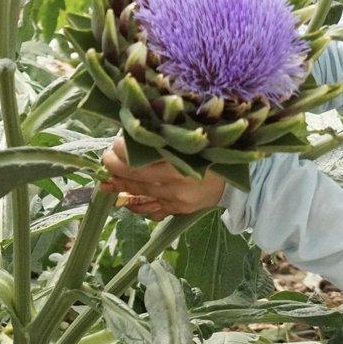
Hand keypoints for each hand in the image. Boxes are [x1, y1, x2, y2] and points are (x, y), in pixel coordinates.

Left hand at [99, 136, 226, 220]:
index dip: (124, 152)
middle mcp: (176, 183)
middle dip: (115, 168)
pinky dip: (136, 205)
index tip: (116, 143)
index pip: (143, 158)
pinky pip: (151, 210)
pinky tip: (126, 199)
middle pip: (136, 177)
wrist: (236, 183)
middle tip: (106, 158)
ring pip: (140, 194)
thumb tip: (139, 133)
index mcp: (180, 162)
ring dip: (120, 187)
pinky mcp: (177, 210)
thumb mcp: (193, 144)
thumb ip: (168, 141)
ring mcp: (175, 199)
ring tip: (107, 181)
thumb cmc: (214, 156)